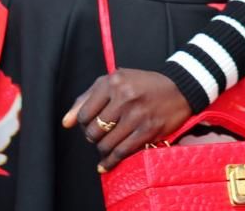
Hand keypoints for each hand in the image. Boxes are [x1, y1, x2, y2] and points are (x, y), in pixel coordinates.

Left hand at [61, 69, 190, 171]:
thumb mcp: (115, 81)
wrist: (178, 88)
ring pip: (106, 144)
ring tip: (106, 145)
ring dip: (102, 149)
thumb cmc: (142, 84)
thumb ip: (87, 98)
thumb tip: (66, 122)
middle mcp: (124, 96)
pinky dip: (111, 162)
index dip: (84, 123)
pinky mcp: (147, 130)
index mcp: (113, 81)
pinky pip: (121, 152)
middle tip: (100, 135)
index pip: (85, 112)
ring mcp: (136, 114)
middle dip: (93, 137)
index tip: (90, 124)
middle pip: (94, 130)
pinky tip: (107, 163)